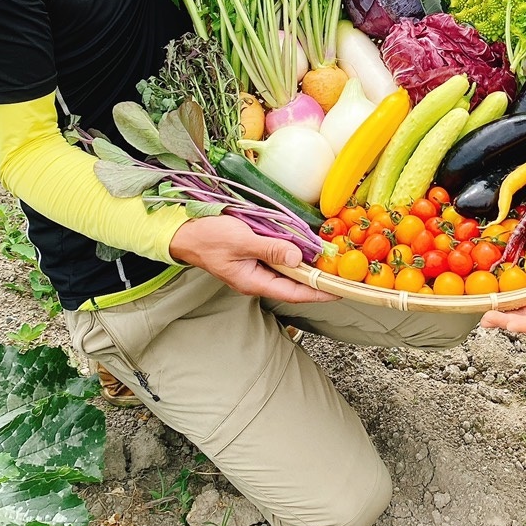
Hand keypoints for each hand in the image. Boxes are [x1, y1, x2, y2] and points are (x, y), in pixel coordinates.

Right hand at [170, 214, 336, 302]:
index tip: (340, 290)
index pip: (294, 292)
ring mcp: (254, 268)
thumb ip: (270, 248)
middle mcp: (257, 278)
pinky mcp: (252, 256)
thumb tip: (298, 258)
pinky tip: (304, 245)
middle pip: (293, 283)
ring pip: (287, 270)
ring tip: (330, 260)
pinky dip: (293, 253)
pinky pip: (277, 258)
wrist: (184, 232)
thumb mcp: (241, 240)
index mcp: (254, 281)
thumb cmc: (208, 237)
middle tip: (342, 272)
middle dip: (317, 279)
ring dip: (306, 265)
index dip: (318, 292)